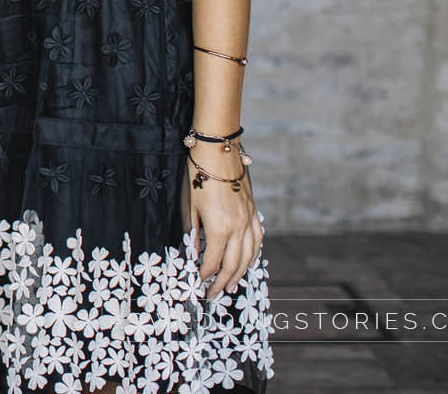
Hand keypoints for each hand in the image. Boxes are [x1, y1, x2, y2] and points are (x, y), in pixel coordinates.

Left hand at [187, 149, 262, 298]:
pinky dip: (253, 255)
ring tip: (230, 286)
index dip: (205, 274)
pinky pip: (257, 240)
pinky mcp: (253, 213)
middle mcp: (238, 228)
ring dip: (240, 273)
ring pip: (249, 256)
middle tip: (213, 293)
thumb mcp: (190, 206)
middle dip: (222, 281)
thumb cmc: (199, 177)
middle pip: (233, 264)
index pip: (214, 260)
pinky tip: (247, 262)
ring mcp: (249, 221)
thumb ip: (194, 231)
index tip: (199, 281)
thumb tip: (195, 249)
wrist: (218, 154)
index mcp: (220, 228)